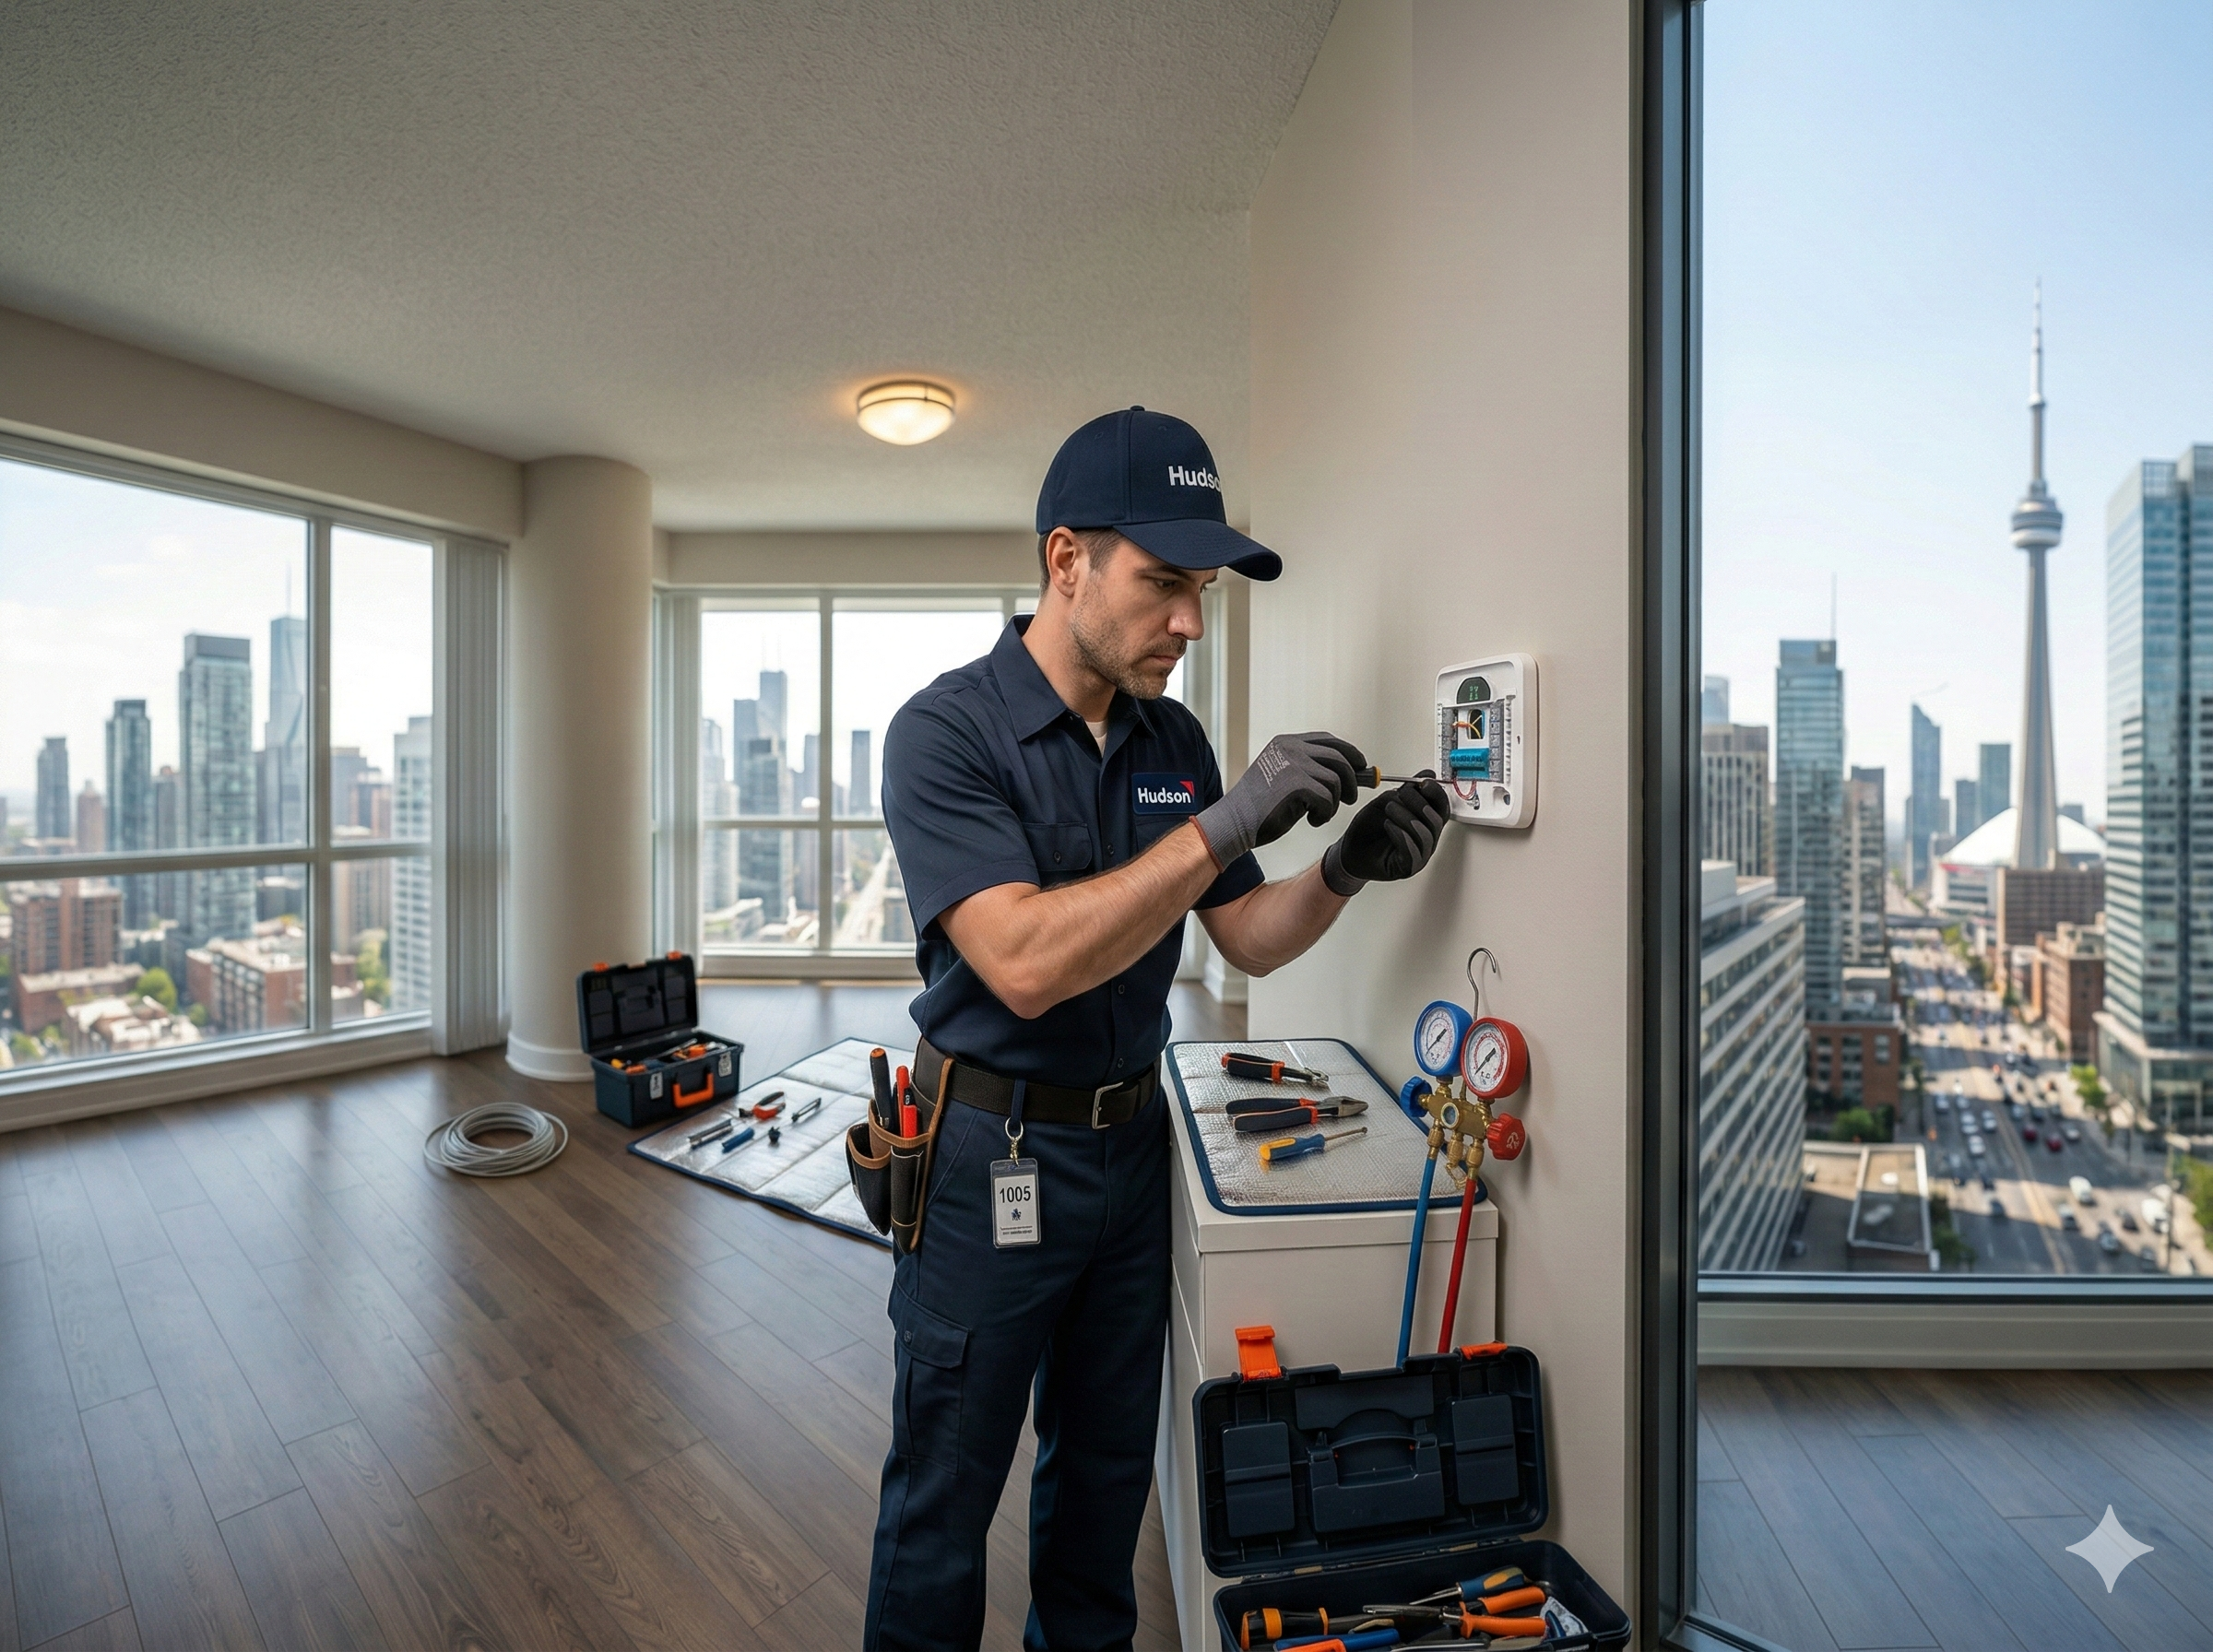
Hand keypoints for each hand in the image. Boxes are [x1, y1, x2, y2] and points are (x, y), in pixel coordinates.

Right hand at [1194, 732, 1364, 866]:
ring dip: (1334, 802)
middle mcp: (1290, 748)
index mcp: (1286, 742)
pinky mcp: (1295, 784)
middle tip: (1350, 799)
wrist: (1233, 822)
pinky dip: (1325, 813)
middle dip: (1353, 779)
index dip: (1350, 753)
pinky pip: (1328, 798)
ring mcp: (1292, 764)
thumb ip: (1313, 771)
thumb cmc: (1261, 807)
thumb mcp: (1287, 778)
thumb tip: (1357, 774)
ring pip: (1336, 780)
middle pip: (1339, 756)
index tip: (1361, 767)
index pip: (1328, 740)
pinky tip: (1312, 820)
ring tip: (1320, 814)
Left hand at [1322, 773, 1449, 894]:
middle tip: (1401, 793)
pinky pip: (1412, 852)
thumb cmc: (1369, 829)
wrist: (1349, 851)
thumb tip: (1428, 774)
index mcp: (1425, 822)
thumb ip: (1407, 790)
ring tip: (1389, 809)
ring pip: (1425, 835)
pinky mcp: (1407, 868)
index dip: (1436, 793)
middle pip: (1437, 821)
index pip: (1441, 807)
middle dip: (1420, 803)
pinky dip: (1401, 835)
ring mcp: (1419, 855)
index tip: (1424, 782)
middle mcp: (1427, 839)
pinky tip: (1388, 825)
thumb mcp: (1387, 802)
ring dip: (1407, 817)